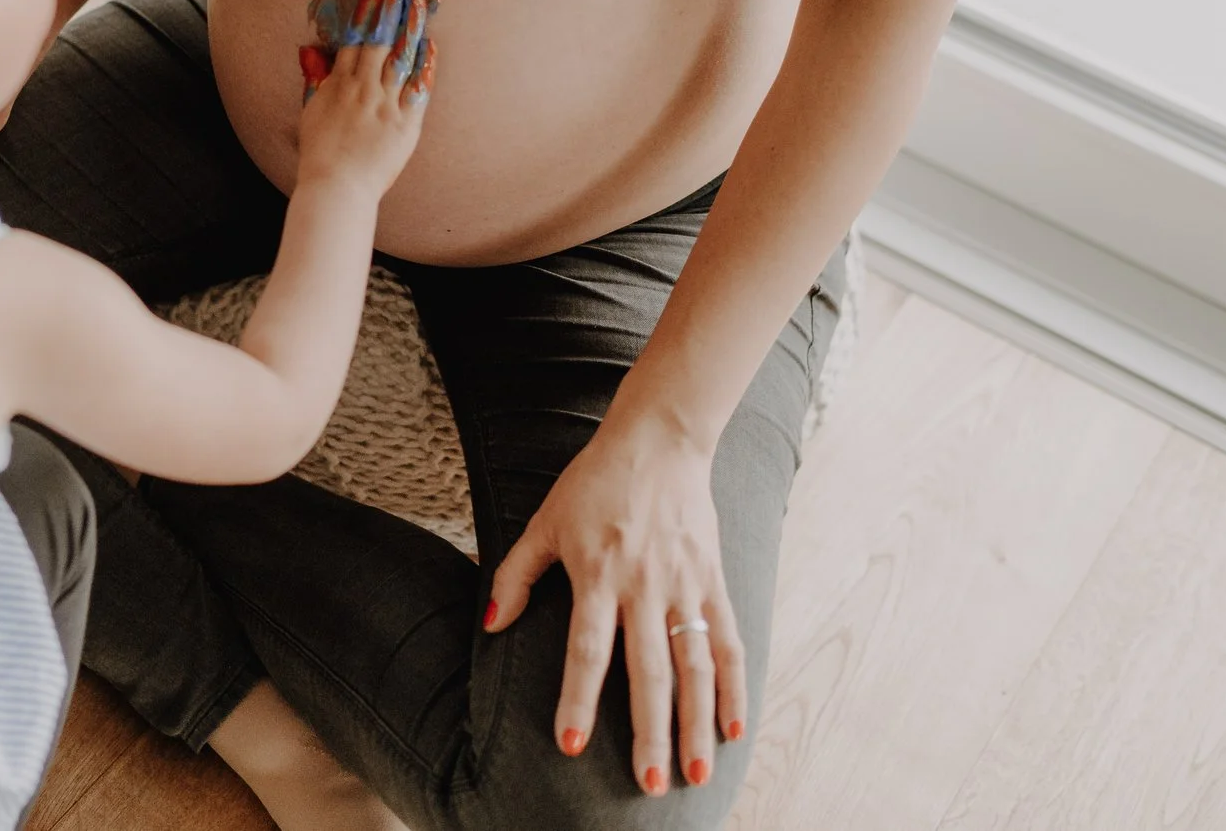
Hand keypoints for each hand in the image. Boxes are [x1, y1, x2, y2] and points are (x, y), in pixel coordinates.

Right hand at [295, 0, 433, 196]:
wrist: (337, 188)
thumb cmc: (321, 153)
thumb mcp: (311, 112)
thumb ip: (314, 80)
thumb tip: (311, 51)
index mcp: (339, 85)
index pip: (355, 38)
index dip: (367, 10)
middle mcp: (363, 89)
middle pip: (380, 40)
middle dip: (390, 7)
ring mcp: (386, 105)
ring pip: (401, 57)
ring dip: (411, 26)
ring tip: (420, 1)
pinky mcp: (405, 124)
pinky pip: (417, 89)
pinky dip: (424, 66)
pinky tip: (431, 44)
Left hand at [483, 413, 745, 796]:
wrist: (659, 439)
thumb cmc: (594, 482)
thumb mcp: (545, 521)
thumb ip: (516, 574)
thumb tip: (491, 625)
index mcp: (598, 573)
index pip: (587, 648)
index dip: (578, 698)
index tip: (571, 745)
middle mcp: (645, 585)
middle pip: (649, 671)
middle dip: (650, 732)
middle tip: (651, 785)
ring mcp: (685, 585)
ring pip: (694, 665)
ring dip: (697, 722)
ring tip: (695, 773)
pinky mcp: (713, 580)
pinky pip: (727, 640)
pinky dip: (735, 686)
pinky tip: (734, 729)